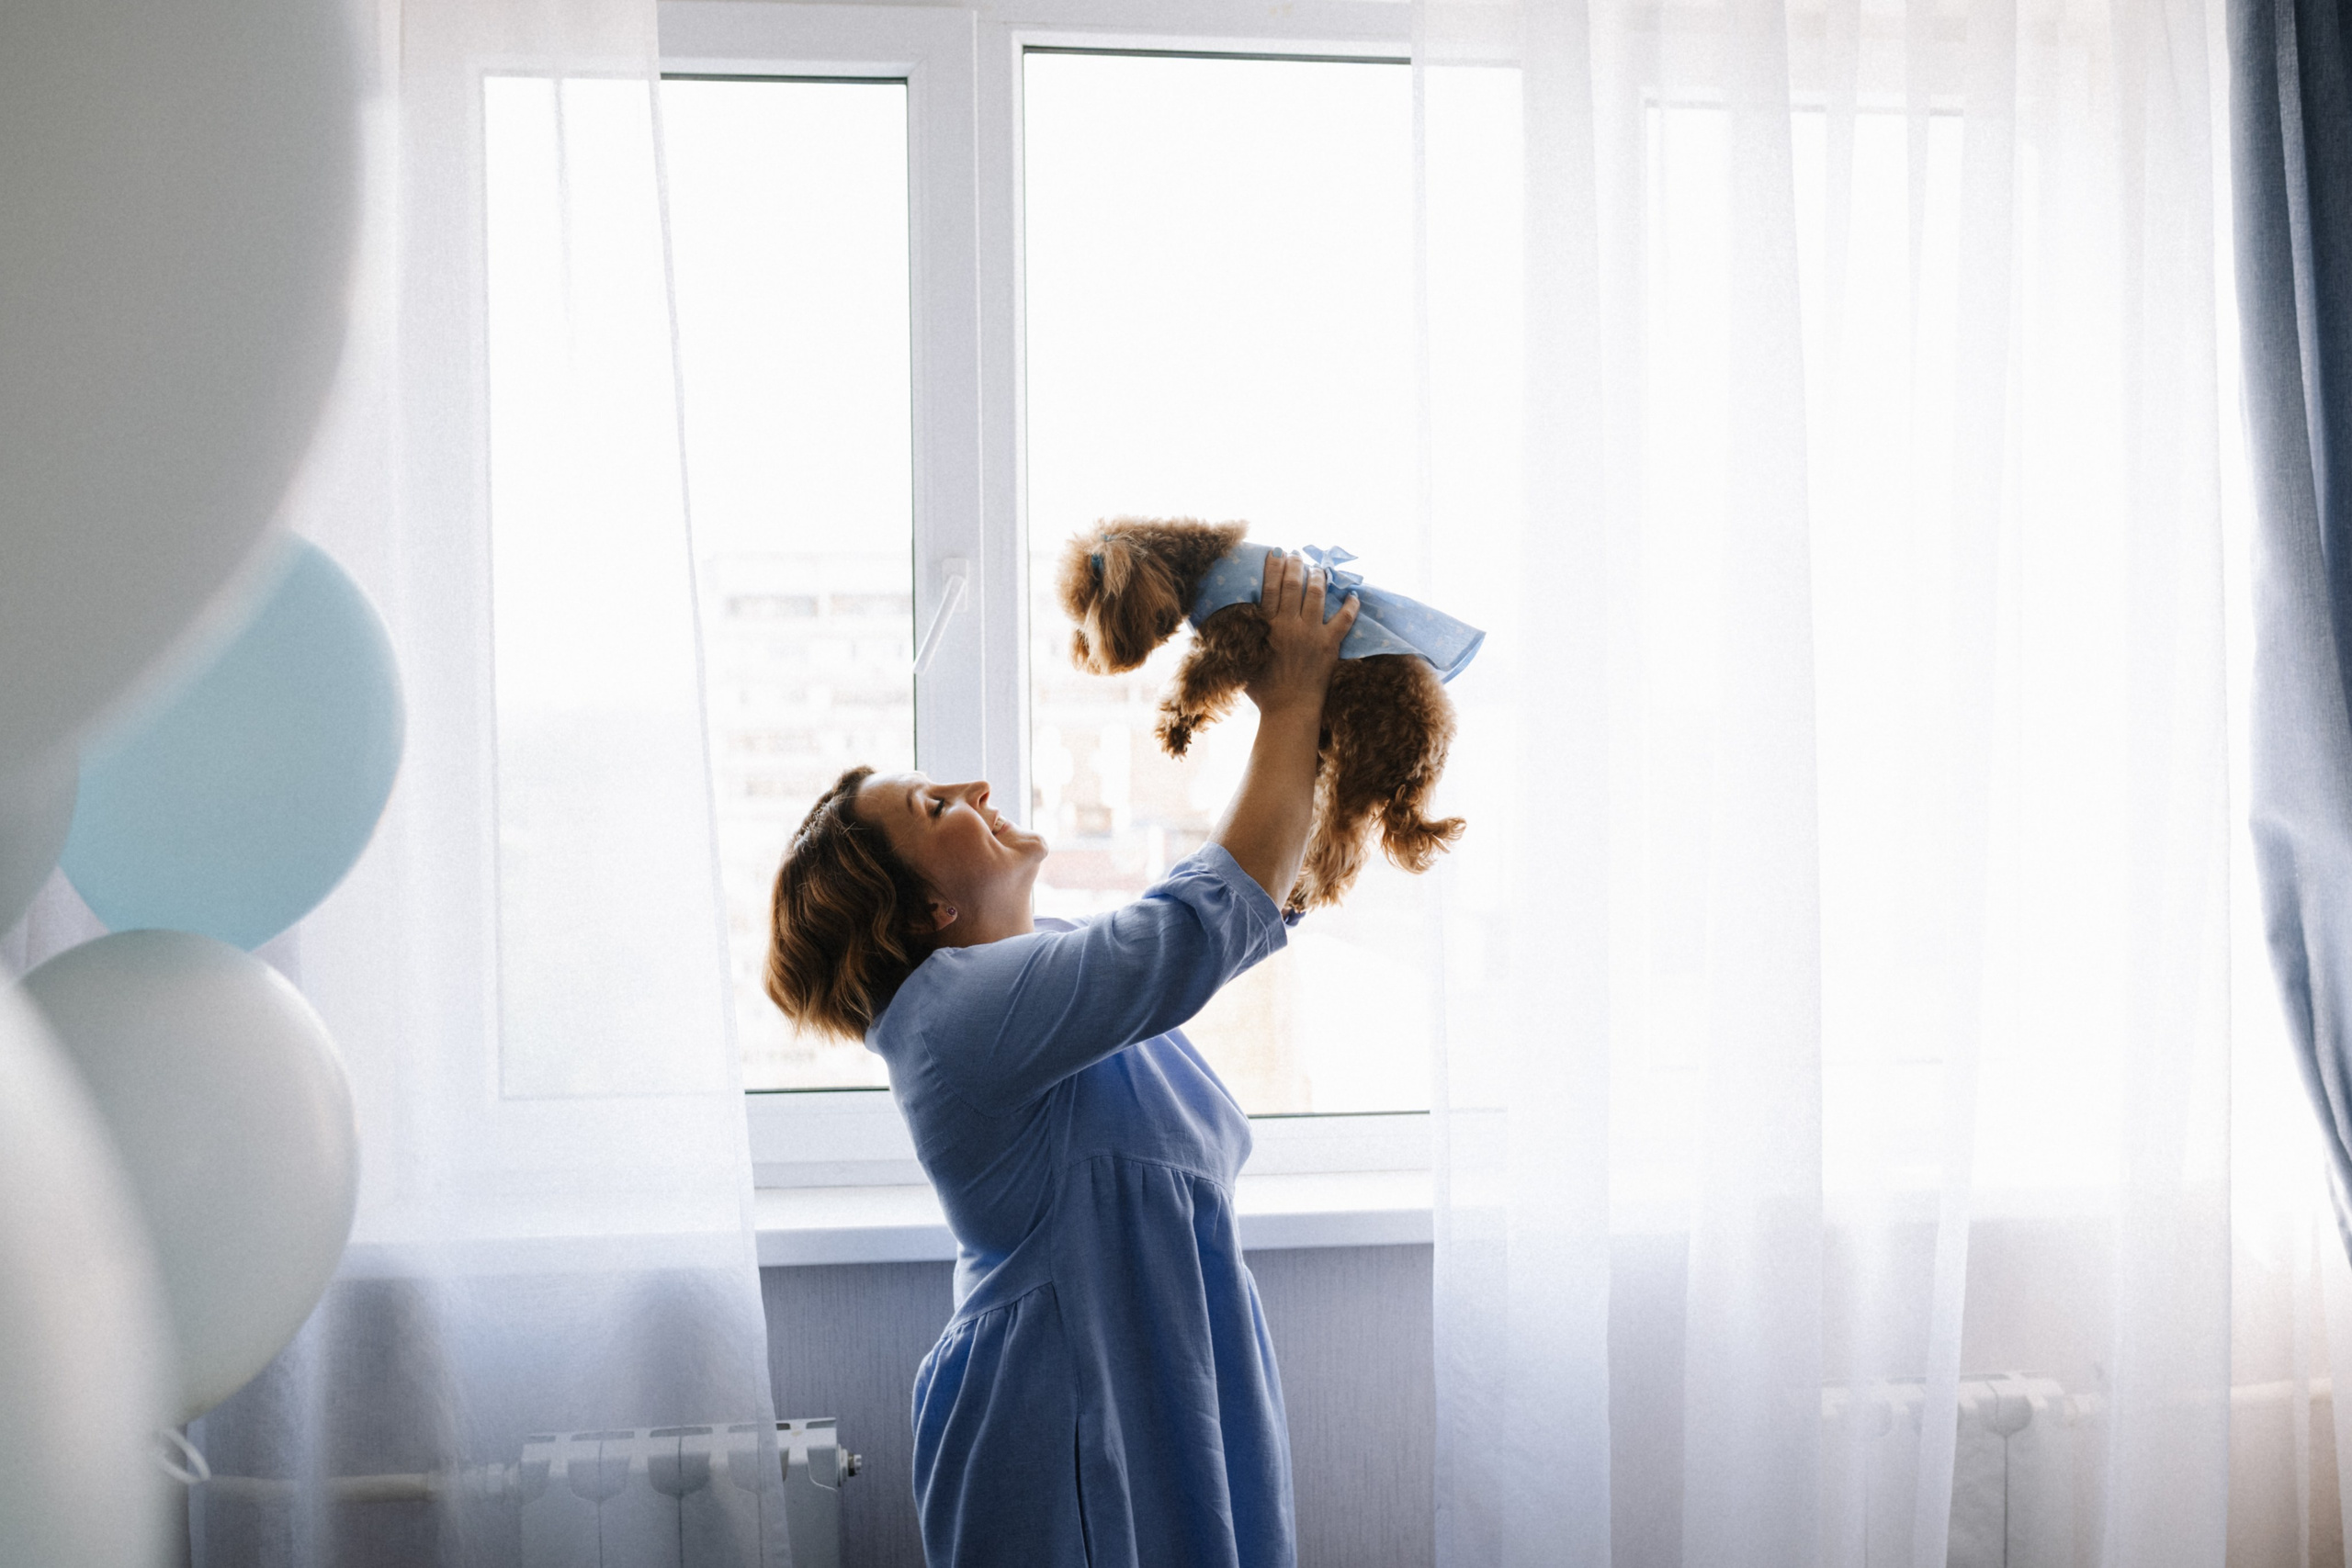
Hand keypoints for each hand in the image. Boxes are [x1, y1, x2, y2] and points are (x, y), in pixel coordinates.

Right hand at [1243, 550, 1359, 719]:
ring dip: (1318, 577)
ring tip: (1319, 568)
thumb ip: (1244, 642)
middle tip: (1297, 554)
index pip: (1269, 588)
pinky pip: (1344, 619)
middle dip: (1295, 564)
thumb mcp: (1244, 662)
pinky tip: (1352, 595)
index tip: (1276, 553)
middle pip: (1293, 584)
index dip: (1273, 567)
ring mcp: (1311, 633)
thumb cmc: (1263, 692)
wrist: (1288, 711)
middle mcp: (1289, 624)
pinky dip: (1350, 606)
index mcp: (1267, 627)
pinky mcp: (1330, 645)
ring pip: (1316, 594)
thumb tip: (1229, 630)